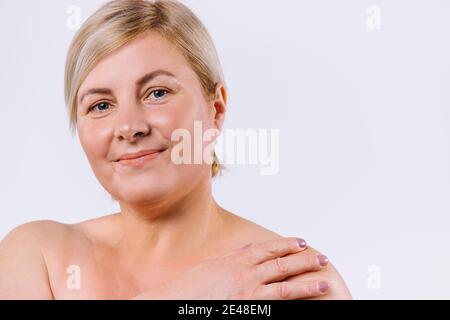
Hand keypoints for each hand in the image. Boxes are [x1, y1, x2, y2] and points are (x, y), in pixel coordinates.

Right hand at [134, 237, 330, 299]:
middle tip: (322, 259)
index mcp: (237, 261)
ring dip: (306, 284)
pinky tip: (304, 304)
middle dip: (305, 261)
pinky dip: (290, 304)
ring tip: (324, 282)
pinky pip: (275, 305)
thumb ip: (232, 258)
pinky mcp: (248, 309)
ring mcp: (248, 293)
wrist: (173, 300)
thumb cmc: (189, 286)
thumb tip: (246, 252)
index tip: (302, 242)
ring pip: (284, 286)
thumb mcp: (211, 265)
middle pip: (282, 265)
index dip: (287, 245)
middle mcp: (246, 274)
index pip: (269, 249)